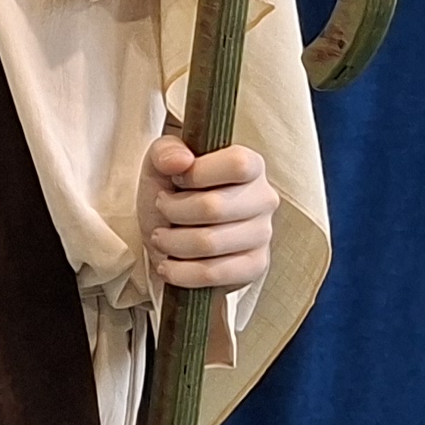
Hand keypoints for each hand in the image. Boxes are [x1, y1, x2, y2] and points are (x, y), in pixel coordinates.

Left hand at [141, 133, 275, 290]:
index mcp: (251, 165)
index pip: (237, 165)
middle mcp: (264, 198)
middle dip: (174, 211)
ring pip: (210, 243)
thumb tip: (180, 160)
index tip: (177, 180)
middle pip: (214, 207)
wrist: (171, 232)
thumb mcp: (161, 162)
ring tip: (161, 237)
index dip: (198, 174)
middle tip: (162, 210)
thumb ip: (166, 151)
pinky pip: (214, 273)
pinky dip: (181, 272)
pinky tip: (168, 264)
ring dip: (172, 242)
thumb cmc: (172, 191)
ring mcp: (263, 234)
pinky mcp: (254, 266)